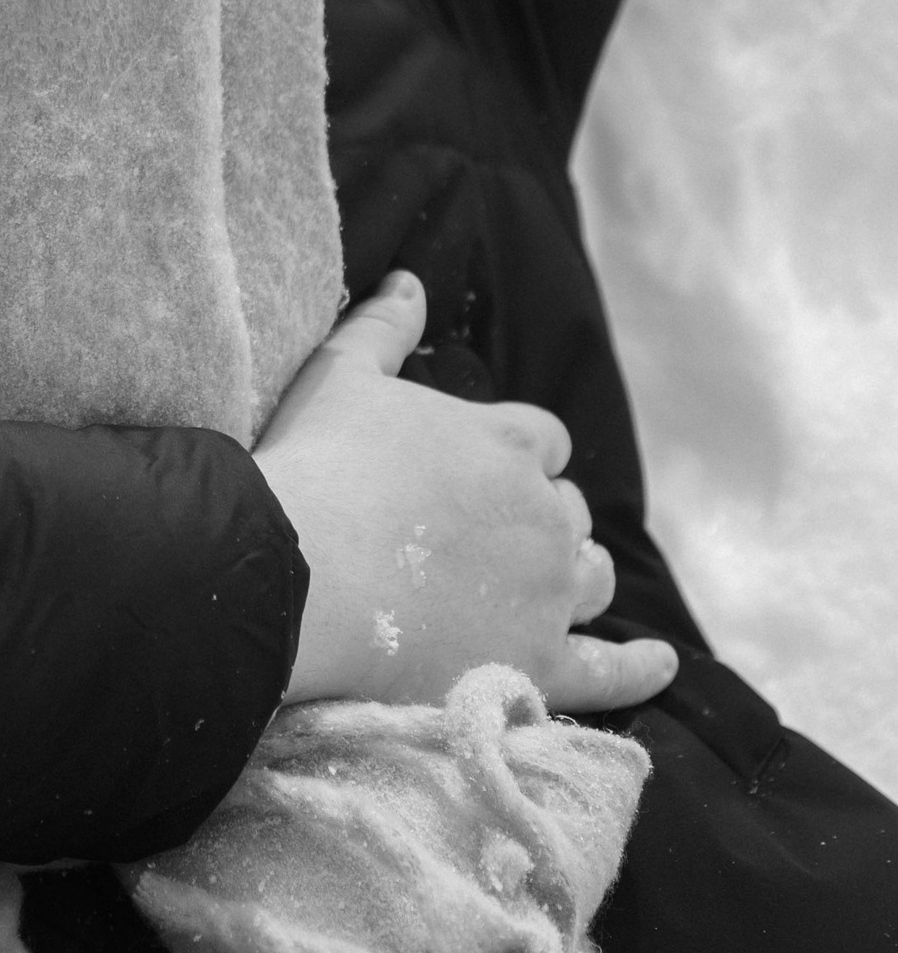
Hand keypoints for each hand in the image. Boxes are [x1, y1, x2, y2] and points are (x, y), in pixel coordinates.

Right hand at [254, 272, 678, 715]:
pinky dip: (640, 668)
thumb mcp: (340, 376)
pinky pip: (608, 671)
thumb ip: (383, 326)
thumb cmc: (315, 466)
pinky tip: (661, 662)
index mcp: (507, 441)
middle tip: (490, 535)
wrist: (292, 573)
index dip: (516, 458)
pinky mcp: (533, 662)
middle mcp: (544, 515)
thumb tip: (409, 280)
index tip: (479, 474)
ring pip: (591, 576)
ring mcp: (545, 593)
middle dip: (541, 517)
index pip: (543, 442)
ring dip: (577, 572)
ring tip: (555, 581)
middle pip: (567, 512)